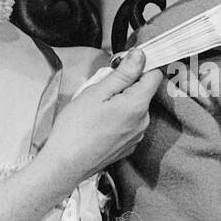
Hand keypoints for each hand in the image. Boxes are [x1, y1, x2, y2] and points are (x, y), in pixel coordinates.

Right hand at [35, 48, 163, 184]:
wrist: (65, 164)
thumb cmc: (76, 128)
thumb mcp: (97, 92)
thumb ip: (123, 73)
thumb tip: (140, 56)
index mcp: (138, 105)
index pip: (155, 75)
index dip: (142, 65)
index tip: (123, 64)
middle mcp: (143, 122)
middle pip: (144, 92)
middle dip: (127, 85)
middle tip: (102, 88)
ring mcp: (137, 136)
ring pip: (136, 108)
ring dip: (122, 102)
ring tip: (97, 108)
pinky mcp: (128, 146)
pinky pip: (129, 124)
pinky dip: (119, 118)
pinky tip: (100, 123)